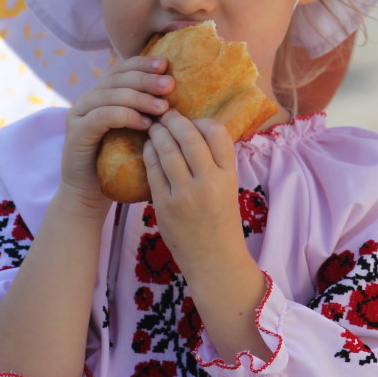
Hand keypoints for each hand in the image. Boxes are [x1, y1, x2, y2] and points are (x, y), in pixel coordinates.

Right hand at [61, 57, 174, 210]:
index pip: (123, 68)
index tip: (166, 65)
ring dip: (139, 98)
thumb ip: (151, 113)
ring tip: (163, 107)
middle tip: (170, 85)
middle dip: (146, 79)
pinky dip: (125, 116)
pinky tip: (145, 124)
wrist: (90, 194)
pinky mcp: (76, 133)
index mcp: (103, 94)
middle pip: (118, 78)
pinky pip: (101, 116)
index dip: (143, 63)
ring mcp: (79, 114)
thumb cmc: (120, 165)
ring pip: (111, 95)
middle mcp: (89, 99)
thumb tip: (182, 98)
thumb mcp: (138, 133)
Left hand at [144, 112, 270, 362]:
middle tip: (165, 114)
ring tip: (154, 127)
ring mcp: (185, 194)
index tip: (192, 120)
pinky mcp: (164, 205)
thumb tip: (194, 130)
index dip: (201, 120)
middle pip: (188, 136)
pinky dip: (149, 153)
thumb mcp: (228, 188)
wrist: (214, 262)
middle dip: (174, 120)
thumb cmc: (221, 223)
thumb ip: (215, 162)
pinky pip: (152, 169)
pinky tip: (148, 148)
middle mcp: (209, 182)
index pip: (217, 132)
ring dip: (158, 133)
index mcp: (229, 175)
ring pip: (166, 149)